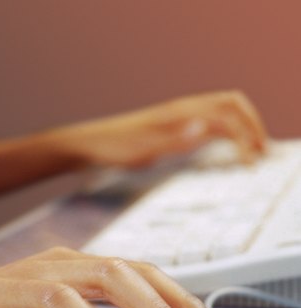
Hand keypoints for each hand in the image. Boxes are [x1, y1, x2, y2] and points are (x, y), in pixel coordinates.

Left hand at [54, 90, 266, 168]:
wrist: (91, 145)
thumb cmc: (114, 149)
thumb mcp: (144, 150)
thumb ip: (176, 139)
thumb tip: (206, 127)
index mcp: (180, 113)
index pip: (228, 114)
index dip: (246, 134)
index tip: (252, 159)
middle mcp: (182, 109)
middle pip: (231, 105)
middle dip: (251, 126)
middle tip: (260, 153)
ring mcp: (177, 115)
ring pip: (221, 111)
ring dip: (240, 127)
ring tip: (250, 152)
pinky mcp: (171, 124)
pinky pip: (207, 120)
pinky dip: (225, 130)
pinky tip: (224, 146)